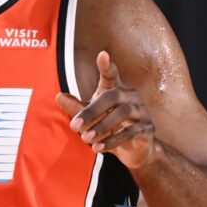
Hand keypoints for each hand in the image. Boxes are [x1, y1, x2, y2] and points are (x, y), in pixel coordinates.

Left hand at [56, 50, 156, 169]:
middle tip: (74, 126)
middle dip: (91, 111)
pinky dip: (113, 140)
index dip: (107, 66)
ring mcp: (141, 111)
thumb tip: (58, 96)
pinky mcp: (147, 128)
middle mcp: (130, 96)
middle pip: (112, 96)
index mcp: (116, 89)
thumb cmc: (110, 128)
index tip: (103, 55)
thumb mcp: (92, 118)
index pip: (111, 75)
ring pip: (122, 113)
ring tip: (85, 139)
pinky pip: (131, 132)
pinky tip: (99, 148)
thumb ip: (77, 108)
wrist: (135, 151)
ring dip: (101, 127)